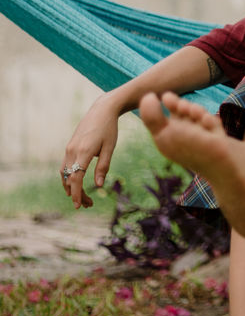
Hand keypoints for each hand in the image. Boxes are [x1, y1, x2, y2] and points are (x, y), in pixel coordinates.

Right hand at [60, 95, 119, 209]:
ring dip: (71, 187)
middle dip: (76, 194)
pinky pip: (65, 166)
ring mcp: (69, 148)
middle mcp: (73, 150)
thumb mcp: (110, 148)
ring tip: (82, 197)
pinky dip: (68, 177)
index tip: (78, 206)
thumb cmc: (109, 128)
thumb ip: (103, 167)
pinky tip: (75, 183)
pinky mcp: (69, 146)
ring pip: (64, 173)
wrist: (102, 110)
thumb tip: (99, 186)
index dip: (76, 194)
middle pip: (69, 179)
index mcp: (84, 151)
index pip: (76, 178)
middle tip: (88, 205)